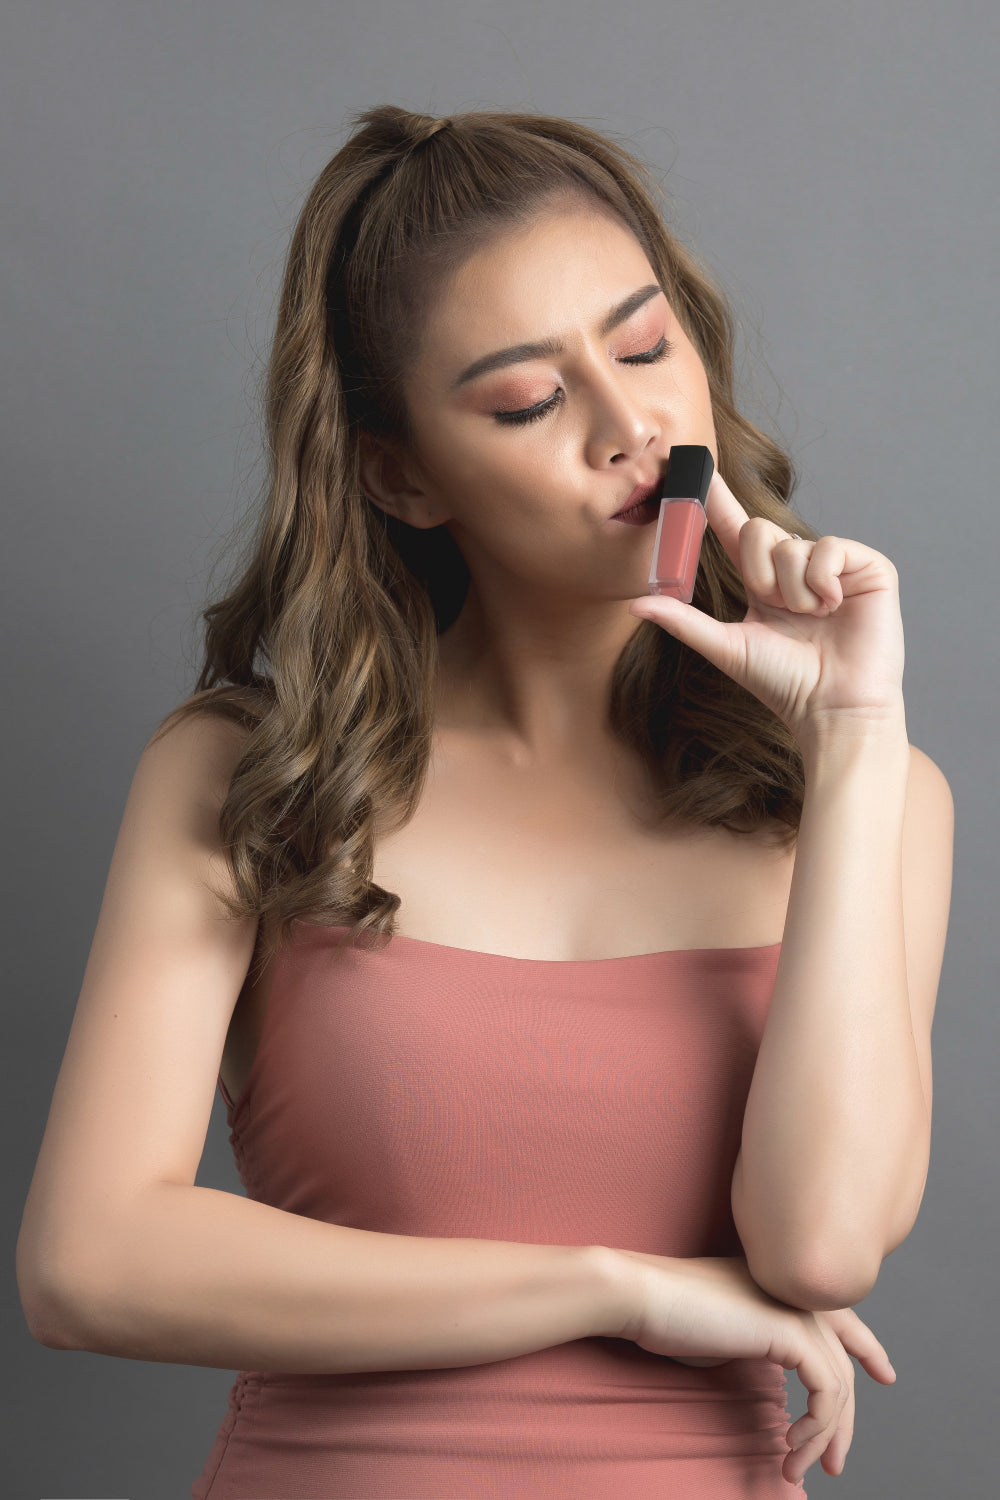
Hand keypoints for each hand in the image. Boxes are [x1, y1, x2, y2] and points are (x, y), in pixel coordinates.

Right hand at [609, 1249, 895, 1487]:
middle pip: (844, 1363)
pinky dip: (815, 1427)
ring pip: (838, 1383)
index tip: (884, 1375)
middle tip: (833, 1464)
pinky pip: (826, 1390)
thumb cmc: (670, 1316)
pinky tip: (790, 1445)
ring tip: (797, 1469)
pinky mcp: (790, 1330)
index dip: (868, 1348)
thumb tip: (776, 1372)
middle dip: (845, 1422)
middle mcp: (796, 1292)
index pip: (842, 1319)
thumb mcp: (726, 1333)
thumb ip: (759, 1342)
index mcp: (783, 1287)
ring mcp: (796, 1308)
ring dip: (823, 1436)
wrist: (643, 1296)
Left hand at [627, 470, 905, 745]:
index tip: (692, 464)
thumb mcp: (726, 647)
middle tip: (778, 608)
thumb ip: (683, 620)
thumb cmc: (784, 684)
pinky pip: (829, 548)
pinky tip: (835, 608)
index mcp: (763, 582)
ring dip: (792, 589)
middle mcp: (795, 567)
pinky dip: (822, 582)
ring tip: (812, 618)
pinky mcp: (867, 566)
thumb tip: (635, 604)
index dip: (713, 498)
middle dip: (758, 572)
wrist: (833, 708)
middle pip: (758, 529)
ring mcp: (832, 565)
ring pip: (791, 543)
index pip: (733, 529)